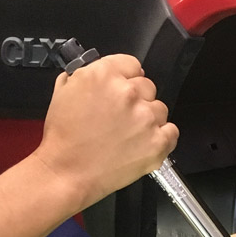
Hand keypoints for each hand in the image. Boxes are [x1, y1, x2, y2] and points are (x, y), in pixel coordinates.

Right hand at [32, 54, 177, 211]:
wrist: (67, 172)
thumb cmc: (63, 138)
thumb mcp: (63, 93)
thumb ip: (85, 77)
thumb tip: (98, 72)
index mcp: (104, 75)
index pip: (132, 64)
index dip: (127, 77)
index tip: (124, 88)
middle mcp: (128, 93)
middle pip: (148, 86)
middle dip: (137, 99)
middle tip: (121, 117)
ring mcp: (145, 118)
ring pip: (160, 109)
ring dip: (149, 119)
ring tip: (128, 134)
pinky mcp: (158, 142)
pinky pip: (172, 132)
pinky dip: (162, 137)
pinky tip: (143, 143)